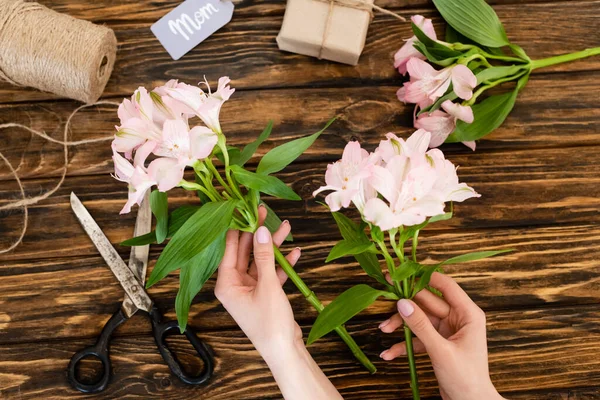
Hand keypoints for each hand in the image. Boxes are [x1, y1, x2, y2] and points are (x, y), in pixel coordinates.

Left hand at [215, 207, 342, 399]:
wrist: (284, 351)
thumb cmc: (270, 323)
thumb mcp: (267, 285)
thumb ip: (264, 256)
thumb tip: (260, 230)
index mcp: (226, 283)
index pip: (229, 248)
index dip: (238, 228)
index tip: (244, 209)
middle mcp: (234, 285)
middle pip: (245, 252)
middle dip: (258, 234)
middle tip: (265, 212)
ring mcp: (249, 290)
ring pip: (260, 261)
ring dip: (273, 247)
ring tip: (286, 227)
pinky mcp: (263, 294)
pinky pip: (270, 273)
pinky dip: (281, 264)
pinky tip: (294, 252)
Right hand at [378, 272, 503, 399]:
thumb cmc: (466, 379)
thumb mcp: (441, 350)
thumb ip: (420, 326)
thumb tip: (402, 302)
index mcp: (468, 314)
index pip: (444, 285)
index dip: (422, 276)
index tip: (401, 272)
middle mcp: (458, 318)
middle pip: (426, 302)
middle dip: (405, 304)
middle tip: (384, 294)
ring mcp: (447, 331)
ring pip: (419, 319)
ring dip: (401, 325)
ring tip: (383, 331)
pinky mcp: (438, 343)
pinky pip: (418, 337)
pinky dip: (404, 343)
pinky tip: (389, 352)